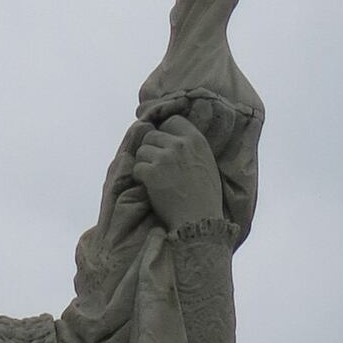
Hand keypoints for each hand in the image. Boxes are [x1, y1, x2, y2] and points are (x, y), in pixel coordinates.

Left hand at [130, 113, 227, 233]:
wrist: (199, 221)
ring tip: (154, 179)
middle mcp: (180, 144)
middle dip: (151, 150)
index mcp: (196, 139)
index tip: (164, 148)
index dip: (165, 133)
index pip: (172, 121)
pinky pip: (137, 168)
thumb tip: (171, 138)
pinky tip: (149, 187)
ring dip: (144, 164)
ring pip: (142, 150)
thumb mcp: (206, 162)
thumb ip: (190, 147)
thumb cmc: (205, 197)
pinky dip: (140, 178)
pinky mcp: (152, 173)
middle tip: (156, 168)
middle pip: (152, 135)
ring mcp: (165, 158)